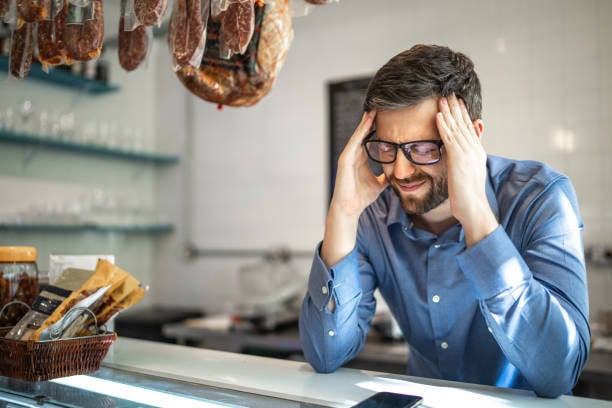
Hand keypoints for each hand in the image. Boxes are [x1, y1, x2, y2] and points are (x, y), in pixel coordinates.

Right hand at [321, 111, 387, 267]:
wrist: (350, 209)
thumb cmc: (361, 197)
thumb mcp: (379, 185)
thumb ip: (386, 177)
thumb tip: (397, 175)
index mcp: (361, 158)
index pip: (370, 138)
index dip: (378, 127)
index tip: (388, 116)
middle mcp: (353, 154)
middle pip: (363, 132)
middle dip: (371, 119)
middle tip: (381, 104)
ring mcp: (348, 156)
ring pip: (358, 134)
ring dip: (366, 121)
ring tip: (374, 108)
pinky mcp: (344, 159)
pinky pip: (354, 142)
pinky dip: (360, 132)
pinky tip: (367, 122)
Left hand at [436, 94, 496, 245]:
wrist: (472, 206)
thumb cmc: (468, 194)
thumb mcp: (470, 172)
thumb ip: (467, 158)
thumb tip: (464, 153)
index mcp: (477, 151)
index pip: (468, 128)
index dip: (462, 113)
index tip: (457, 101)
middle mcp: (474, 149)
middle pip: (463, 123)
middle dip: (456, 108)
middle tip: (449, 92)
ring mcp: (467, 152)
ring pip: (456, 127)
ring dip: (448, 112)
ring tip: (442, 98)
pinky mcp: (458, 158)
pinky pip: (449, 137)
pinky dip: (444, 125)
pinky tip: (438, 115)